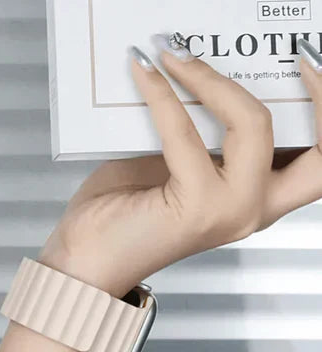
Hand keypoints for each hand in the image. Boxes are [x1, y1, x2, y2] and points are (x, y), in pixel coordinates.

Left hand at [39, 42, 321, 297]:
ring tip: (177, 56)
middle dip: (317, 95)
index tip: (307, 62)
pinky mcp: (194, 207)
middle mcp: (250, 210)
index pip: (317, 160)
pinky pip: (184, 132)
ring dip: (215, 80)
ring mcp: (228, 211)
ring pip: (253, 126)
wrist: (87, 262)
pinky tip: (145, 72)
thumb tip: (196, 82)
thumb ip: (199, 136)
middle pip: (316, 148)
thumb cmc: (123, 219)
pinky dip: (164, 95)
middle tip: (287, 56)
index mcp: (252, 201)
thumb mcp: (174, 168)